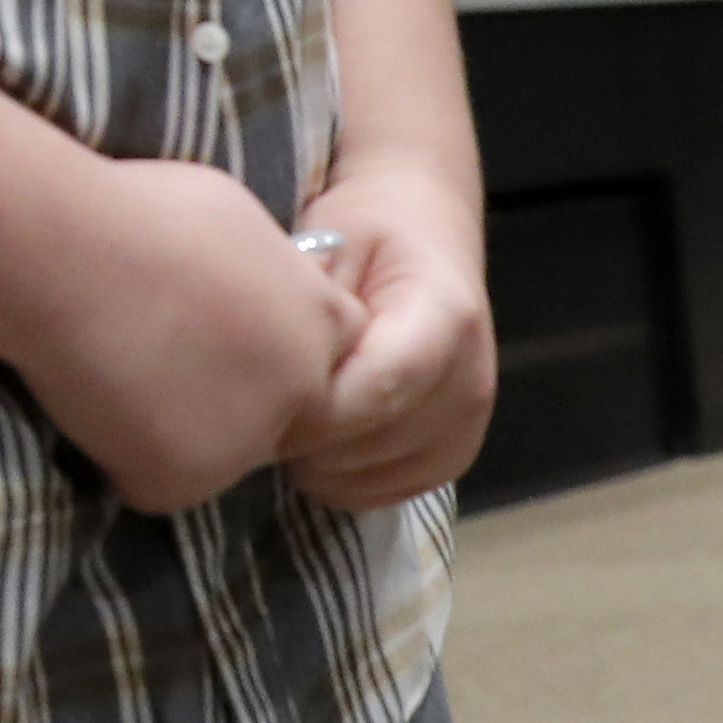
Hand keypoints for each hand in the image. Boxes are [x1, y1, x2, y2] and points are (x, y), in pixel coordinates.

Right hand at [0, 158, 366, 515]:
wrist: (64, 254)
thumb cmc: (139, 214)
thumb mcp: (237, 219)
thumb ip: (269, 271)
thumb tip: (258, 285)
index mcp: (318, 316)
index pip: (334, 354)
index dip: (279, 347)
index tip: (230, 333)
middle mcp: (299, 386)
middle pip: (286, 414)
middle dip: (239, 398)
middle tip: (171, 362)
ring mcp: (246, 441)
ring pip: (222, 453)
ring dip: (181, 429)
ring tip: (120, 371)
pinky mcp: (184, 481)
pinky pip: (158, 480)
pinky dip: (125, 454)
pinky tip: (93, 400)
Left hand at [279, 159, 493, 511]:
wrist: (424, 230)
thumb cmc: (369, 228)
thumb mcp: (332, 240)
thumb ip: (309, 305)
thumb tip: (266, 367)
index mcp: (446, 319)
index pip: (377, 389)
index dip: (309, 405)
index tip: (254, 391)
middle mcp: (469, 383)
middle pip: (370, 443)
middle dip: (300, 434)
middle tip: (253, 402)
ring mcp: (468, 427)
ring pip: (368, 478)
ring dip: (315, 458)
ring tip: (287, 408)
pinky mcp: (453, 458)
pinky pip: (381, 494)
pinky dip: (337, 476)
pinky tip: (315, 434)